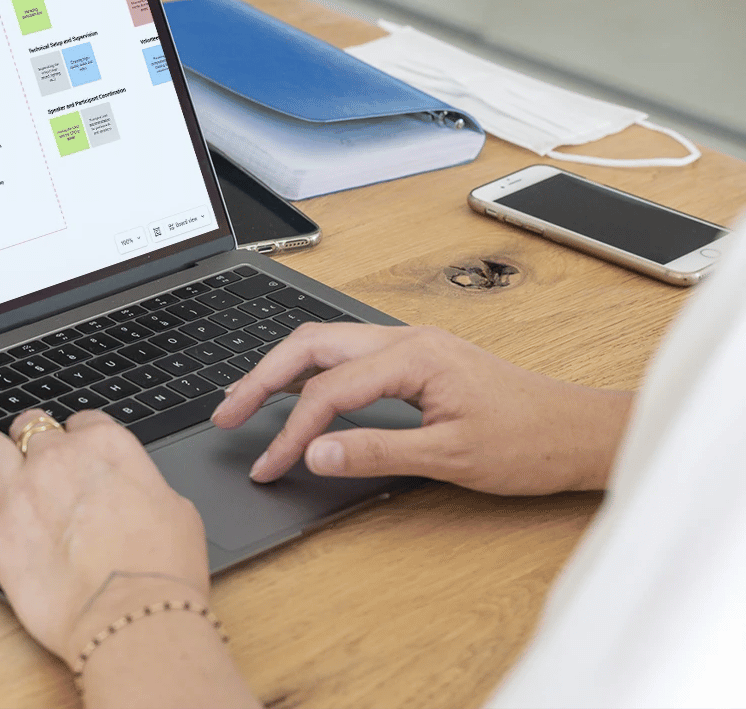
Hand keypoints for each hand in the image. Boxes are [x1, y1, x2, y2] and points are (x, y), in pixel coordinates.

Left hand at [0, 409, 210, 664]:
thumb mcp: (178, 511)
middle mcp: (59, 461)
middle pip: (32, 427)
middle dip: (30, 435)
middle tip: (30, 449)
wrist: (134, 614)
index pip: (85, 421)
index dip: (79, 433)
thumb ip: (148, 489)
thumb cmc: (164, 568)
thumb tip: (141, 496)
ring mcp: (22, 496)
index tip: (78, 445)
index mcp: (107, 448)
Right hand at [210, 323, 633, 494]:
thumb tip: (314, 453)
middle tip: (226, 413)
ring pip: (325, 344)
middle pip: (310, 345)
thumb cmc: (528, 442)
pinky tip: (295, 392)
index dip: (290, 431)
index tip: (269, 466)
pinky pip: (347, 355)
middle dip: (261, 377)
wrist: (579, 431)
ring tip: (245, 399)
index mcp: (412, 356)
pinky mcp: (415, 358)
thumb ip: (376, 452)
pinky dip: (310, 372)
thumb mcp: (450, 458)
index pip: (327, 391)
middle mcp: (405, 339)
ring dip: (281, 370)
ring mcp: (410, 344)